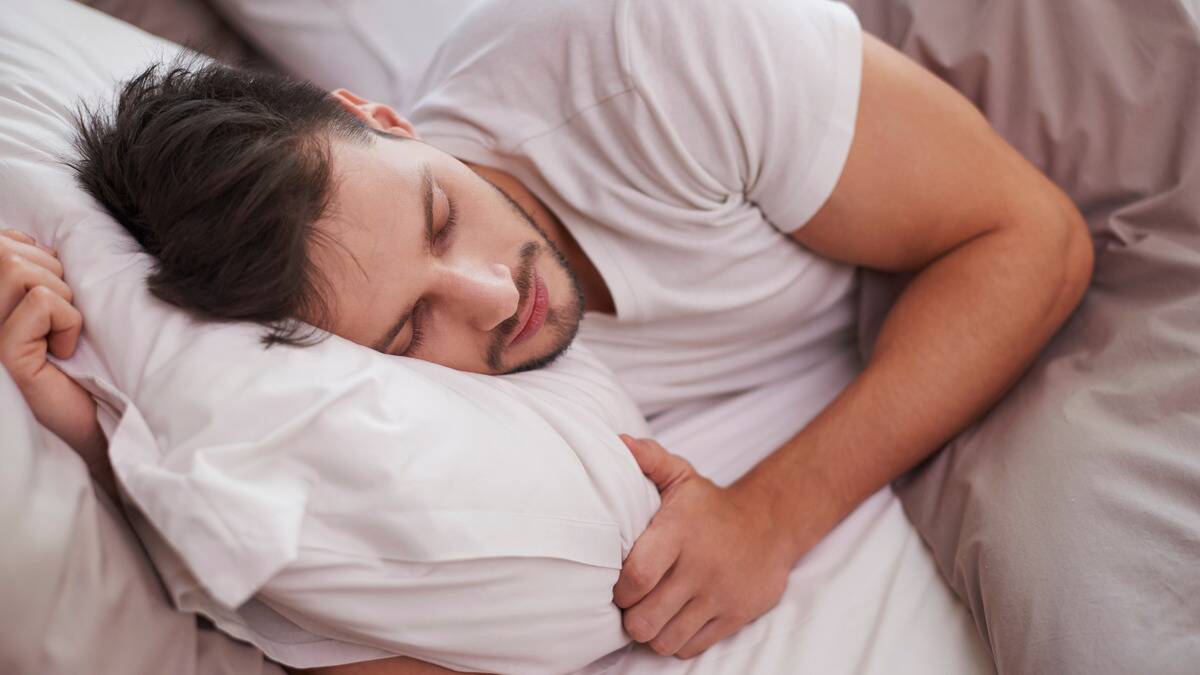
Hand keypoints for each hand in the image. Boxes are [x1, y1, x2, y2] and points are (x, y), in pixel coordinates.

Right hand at [0, 229, 103, 461]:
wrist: (95, 415)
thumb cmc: (77, 355)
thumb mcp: (54, 302)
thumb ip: (32, 267)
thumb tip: (28, 238)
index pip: (3, 242)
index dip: (39, 258)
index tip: (49, 300)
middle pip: (10, 253)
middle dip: (54, 279)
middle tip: (56, 322)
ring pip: (25, 272)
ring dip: (63, 301)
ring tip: (58, 336)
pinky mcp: (5, 353)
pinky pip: (43, 303)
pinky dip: (68, 323)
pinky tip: (60, 353)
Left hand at [613, 435, 794, 658]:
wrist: (771, 524)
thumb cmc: (711, 506)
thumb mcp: (683, 476)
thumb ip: (649, 459)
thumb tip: (618, 442)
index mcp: (680, 533)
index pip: (637, 576)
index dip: (618, 590)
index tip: (618, 585)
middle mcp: (700, 567)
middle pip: (645, 618)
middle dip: (630, 617)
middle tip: (631, 605)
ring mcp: (719, 595)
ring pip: (665, 638)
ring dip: (651, 632)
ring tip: (651, 614)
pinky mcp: (735, 616)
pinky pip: (691, 647)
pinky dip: (676, 641)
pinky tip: (674, 621)